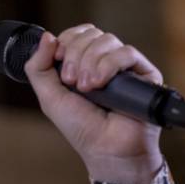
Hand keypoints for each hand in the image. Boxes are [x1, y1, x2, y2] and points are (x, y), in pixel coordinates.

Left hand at [24, 24, 163, 183]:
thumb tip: (47, 36)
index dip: (67, 40)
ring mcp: (125, 66)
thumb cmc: (80, 126)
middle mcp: (105, 60)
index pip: (77, 33)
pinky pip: (127, 53)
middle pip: (91, 33)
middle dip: (75, 53)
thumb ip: (38, 66)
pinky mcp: (146, 74)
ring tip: (87, 87)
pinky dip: (108, 64)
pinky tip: (100, 84)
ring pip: (108, 40)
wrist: (106, 150)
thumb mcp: (49, 96)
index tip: (60, 60)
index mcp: (84, 61)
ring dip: (90, 61)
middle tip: (71, 81)